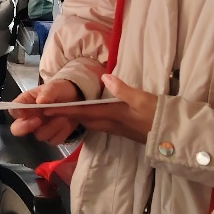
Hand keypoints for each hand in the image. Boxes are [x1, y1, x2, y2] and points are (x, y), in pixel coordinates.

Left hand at [8, 74, 157, 143]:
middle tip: (41, 110)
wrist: (173, 136)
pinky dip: (83, 118)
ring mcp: (113, 128)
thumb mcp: (143, 99)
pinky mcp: (118, 129)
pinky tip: (79, 113)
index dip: (62, 109)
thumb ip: (123, 89)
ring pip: (85, 121)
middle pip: (79, 118)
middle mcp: (108, 123)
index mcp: (112, 115)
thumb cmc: (159, 116)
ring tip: (53, 111)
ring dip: (70, 117)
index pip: (82, 111)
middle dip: (60, 115)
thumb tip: (105, 78)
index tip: (44, 108)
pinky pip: (94, 123)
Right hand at [8, 79, 80, 143]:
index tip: (24, 112)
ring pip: (39, 135)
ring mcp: (41, 128)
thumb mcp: (55, 87)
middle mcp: (30, 118)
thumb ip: (47, 92)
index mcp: (26, 103)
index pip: (13, 110)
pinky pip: (54, 140)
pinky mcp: (53, 136)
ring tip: (63, 116)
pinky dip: (62, 132)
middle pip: (17, 129)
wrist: (77, 97)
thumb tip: (40, 101)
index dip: (16, 113)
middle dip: (26, 127)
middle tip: (38, 120)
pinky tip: (68, 122)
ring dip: (52, 127)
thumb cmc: (60, 90)